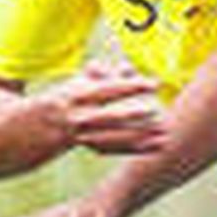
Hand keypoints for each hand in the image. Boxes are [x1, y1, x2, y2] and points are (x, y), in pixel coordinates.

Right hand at [48, 61, 165, 153]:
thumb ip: (109, 70)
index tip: (154, 84)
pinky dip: (140, 148)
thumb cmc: (77, 93)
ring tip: (164, 131)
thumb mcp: (85, 78)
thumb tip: (127, 67)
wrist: (51, 122)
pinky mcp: (94, 147)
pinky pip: (119, 149)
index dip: (132, 86)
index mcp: (79, 95)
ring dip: (142, 136)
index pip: (109, 89)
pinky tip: (160, 145)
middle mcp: (81, 117)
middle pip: (111, 116)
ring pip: (117, 137)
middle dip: (134, 114)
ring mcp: (86, 135)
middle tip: (157, 110)